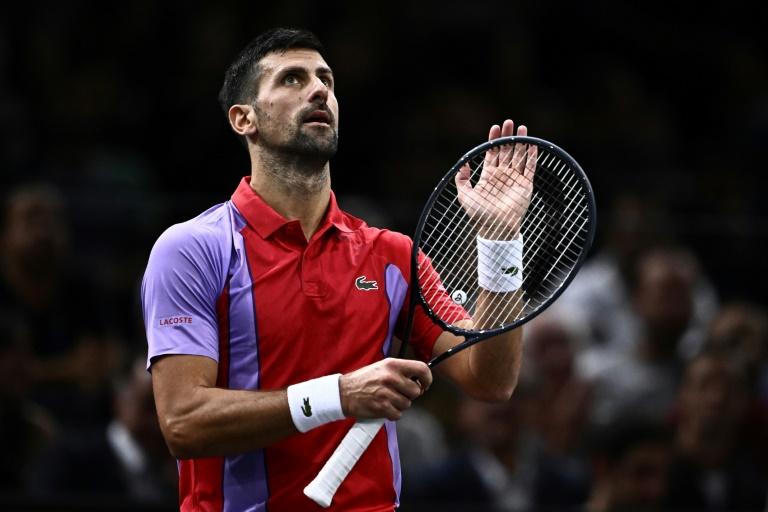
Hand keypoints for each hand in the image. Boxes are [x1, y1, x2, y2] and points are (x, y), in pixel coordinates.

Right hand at [339, 358, 431, 420]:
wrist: (343, 392)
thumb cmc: (363, 380)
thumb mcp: (382, 367)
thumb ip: (400, 371)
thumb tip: (419, 380)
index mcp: (393, 365)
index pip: (421, 368)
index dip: (427, 378)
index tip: (425, 384)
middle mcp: (391, 377)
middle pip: (416, 391)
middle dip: (410, 394)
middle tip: (399, 393)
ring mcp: (386, 393)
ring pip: (407, 404)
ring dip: (400, 405)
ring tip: (388, 399)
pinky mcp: (382, 407)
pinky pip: (398, 414)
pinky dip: (392, 413)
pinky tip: (384, 407)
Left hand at [455, 120, 537, 238]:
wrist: (496, 227)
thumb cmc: (479, 214)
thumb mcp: (464, 195)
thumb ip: (461, 179)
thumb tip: (463, 163)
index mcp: (489, 176)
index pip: (492, 153)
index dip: (493, 140)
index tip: (495, 127)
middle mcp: (503, 175)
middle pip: (506, 151)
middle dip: (507, 136)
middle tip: (509, 122)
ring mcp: (515, 179)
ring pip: (519, 155)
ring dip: (521, 141)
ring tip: (522, 127)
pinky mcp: (526, 184)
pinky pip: (531, 167)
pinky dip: (532, 155)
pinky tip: (532, 143)